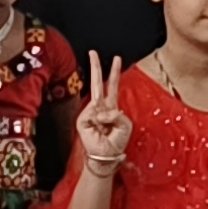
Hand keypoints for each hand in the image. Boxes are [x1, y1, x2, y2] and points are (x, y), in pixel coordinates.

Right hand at [73, 53, 132, 171]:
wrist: (106, 156)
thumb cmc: (117, 141)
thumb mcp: (125, 124)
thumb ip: (117, 113)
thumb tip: (103, 109)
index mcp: (111, 106)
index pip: (113, 86)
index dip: (114, 73)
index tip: (116, 59)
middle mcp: (100, 107)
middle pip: (98, 83)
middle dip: (96, 67)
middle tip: (93, 52)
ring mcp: (90, 112)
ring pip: (98, 102)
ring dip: (107, 116)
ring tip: (106, 128)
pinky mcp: (83, 120)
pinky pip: (94, 113)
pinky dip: (100, 120)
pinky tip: (99, 128)